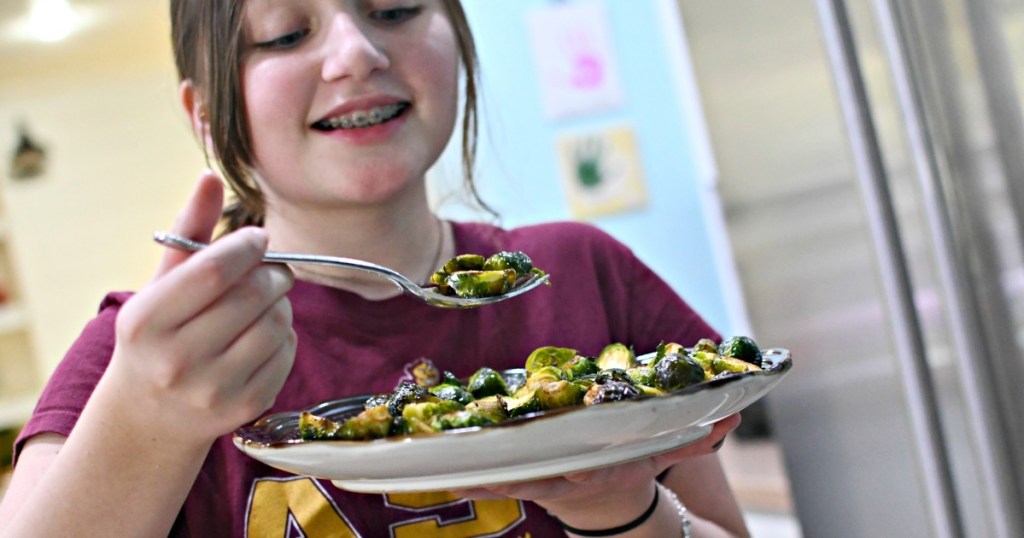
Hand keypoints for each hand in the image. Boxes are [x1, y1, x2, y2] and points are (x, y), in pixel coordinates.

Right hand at [103, 171, 296, 444]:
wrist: (151, 415)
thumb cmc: (160, 333)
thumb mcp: (162, 283)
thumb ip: (190, 230)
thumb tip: (210, 176)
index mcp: (145, 321)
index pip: (214, 271)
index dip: (247, 246)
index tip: (258, 239)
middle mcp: (175, 360)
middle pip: (253, 295)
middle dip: (273, 273)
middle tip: (272, 270)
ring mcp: (211, 390)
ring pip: (277, 323)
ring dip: (281, 304)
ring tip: (264, 303)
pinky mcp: (244, 409)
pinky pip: (287, 353)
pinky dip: (285, 336)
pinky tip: (263, 336)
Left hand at [454, 414, 739, 526]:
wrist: (606, 494)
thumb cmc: (627, 462)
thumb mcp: (658, 453)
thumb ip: (692, 437)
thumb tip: (733, 416)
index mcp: (597, 468)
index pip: (584, 473)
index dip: (572, 474)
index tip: (563, 473)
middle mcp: (567, 478)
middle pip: (535, 481)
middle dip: (508, 481)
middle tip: (475, 474)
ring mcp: (542, 482)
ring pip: (506, 484)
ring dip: (477, 481)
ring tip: (445, 474)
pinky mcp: (523, 479)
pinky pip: (492, 480)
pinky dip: (468, 478)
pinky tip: (441, 472)